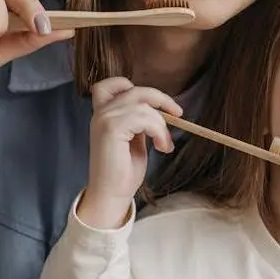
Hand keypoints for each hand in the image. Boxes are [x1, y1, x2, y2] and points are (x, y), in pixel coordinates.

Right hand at [79, 77, 182, 228]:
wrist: (112, 194)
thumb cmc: (123, 170)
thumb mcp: (134, 138)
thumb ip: (139, 121)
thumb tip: (159, 110)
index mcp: (103, 113)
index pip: (111, 84)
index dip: (135, 87)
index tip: (158, 103)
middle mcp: (101, 113)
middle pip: (136, 90)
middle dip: (161, 99)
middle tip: (178, 114)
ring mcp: (104, 119)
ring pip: (144, 105)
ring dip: (162, 124)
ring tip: (164, 144)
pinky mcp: (112, 128)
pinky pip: (145, 118)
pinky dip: (159, 131)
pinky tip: (161, 147)